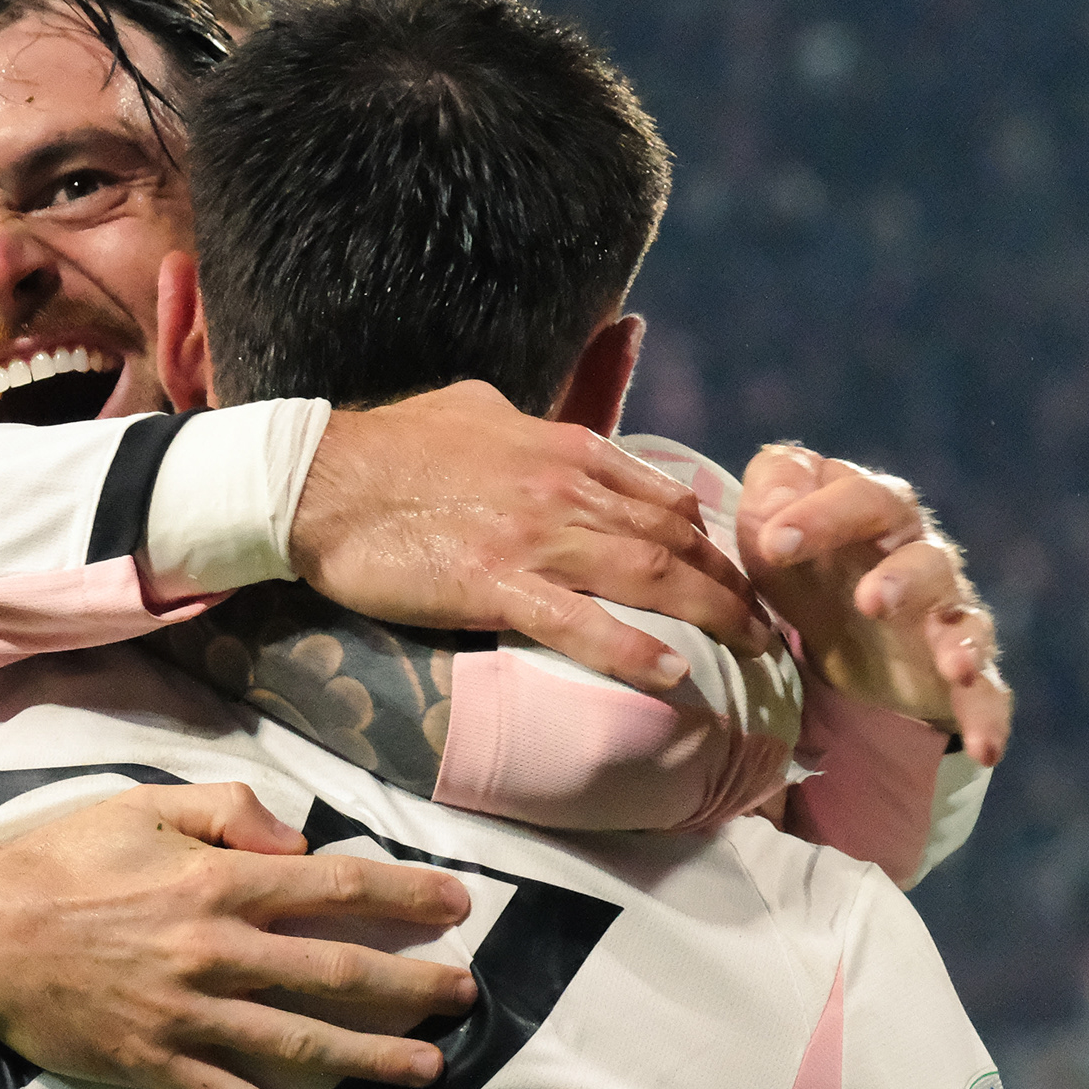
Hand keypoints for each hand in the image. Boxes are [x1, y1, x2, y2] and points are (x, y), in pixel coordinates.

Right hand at [0, 784, 478, 1088]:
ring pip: (299, 1040)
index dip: (403, 897)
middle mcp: (214, 950)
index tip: (457, 905)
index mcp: (216, 880)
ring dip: (371, 1057)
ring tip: (428, 1068)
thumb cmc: (57, 861)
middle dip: (411, 984)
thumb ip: (228, 809)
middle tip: (465, 996)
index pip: (333, 886)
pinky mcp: (154, 1063)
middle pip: (335, 971)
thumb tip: (298, 841)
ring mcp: (187, 1014)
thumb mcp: (142, 803)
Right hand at [290, 382, 778, 688]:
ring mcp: (534, 536)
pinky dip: (632, 650)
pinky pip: (580, 623)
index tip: (739, 572)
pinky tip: (672, 676)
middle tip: (773, 623)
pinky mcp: (495, 583)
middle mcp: (564, 487)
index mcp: (561, 446)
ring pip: (650, 575)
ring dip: (713, 614)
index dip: (712, 538)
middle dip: (734, 581)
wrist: (316, 480)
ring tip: (754, 651)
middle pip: (676, 537)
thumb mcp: (473, 412)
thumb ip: (524, 429)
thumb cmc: (385, 448)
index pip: (661, 494)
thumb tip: (546, 436)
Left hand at [736, 444, 1011, 765]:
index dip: (821, 517)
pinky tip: (987, 748)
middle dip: (903, 580)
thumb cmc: (811, 566)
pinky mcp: (962, 677)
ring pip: (964, 623)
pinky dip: (988, 718)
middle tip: (869, 603)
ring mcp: (948, 619)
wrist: (846, 634)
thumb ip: (771, 492)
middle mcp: (924, 561)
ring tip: (952, 666)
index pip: (862, 498)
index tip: (774, 542)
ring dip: (960, 644)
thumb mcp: (776, 529)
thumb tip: (773, 502)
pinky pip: (987, 694)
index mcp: (880, 515)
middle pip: (925, 560)